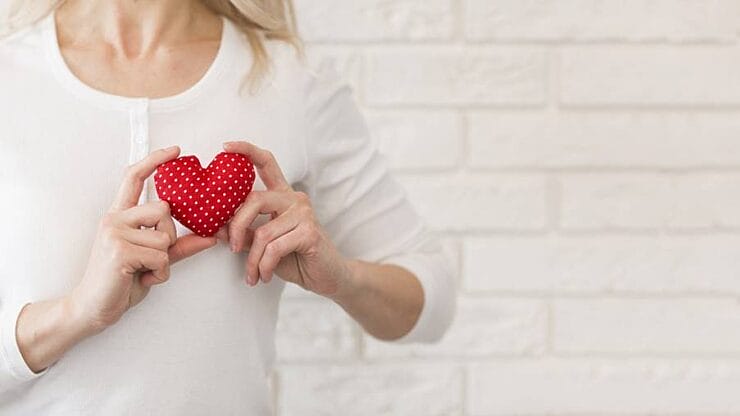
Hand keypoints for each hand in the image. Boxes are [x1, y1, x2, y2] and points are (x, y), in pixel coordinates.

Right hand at [68, 146, 217, 332]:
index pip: (134, 178)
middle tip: (153, 258)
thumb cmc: (120, 282)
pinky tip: (141, 279)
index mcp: (120, 217)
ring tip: (144, 271)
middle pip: (164, 210)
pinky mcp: (120, 251)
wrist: (92, 308)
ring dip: (164, 261)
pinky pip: (161, 257)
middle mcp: (114, 220)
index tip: (175, 151)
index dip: (155, 161)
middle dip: (168, 237)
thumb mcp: (152, 260)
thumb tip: (210, 236)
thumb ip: (180, 246)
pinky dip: (159, 274)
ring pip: (165, 237)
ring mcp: (115, 233)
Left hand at [221, 141, 354, 298]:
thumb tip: (215, 226)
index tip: (225, 147)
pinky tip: (265, 275)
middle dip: (237, 226)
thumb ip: (243, 233)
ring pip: (262, 232)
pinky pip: (274, 248)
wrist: (327, 277)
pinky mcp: (309, 232)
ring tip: (253, 274)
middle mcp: (294, 198)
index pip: (266, 163)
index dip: (246, 151)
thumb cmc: (295, 258)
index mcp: (282, 196)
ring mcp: (304, 213)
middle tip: (232, 248)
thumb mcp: (263, 245)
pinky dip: (264, 266)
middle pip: (254, 199)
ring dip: (252, 259)